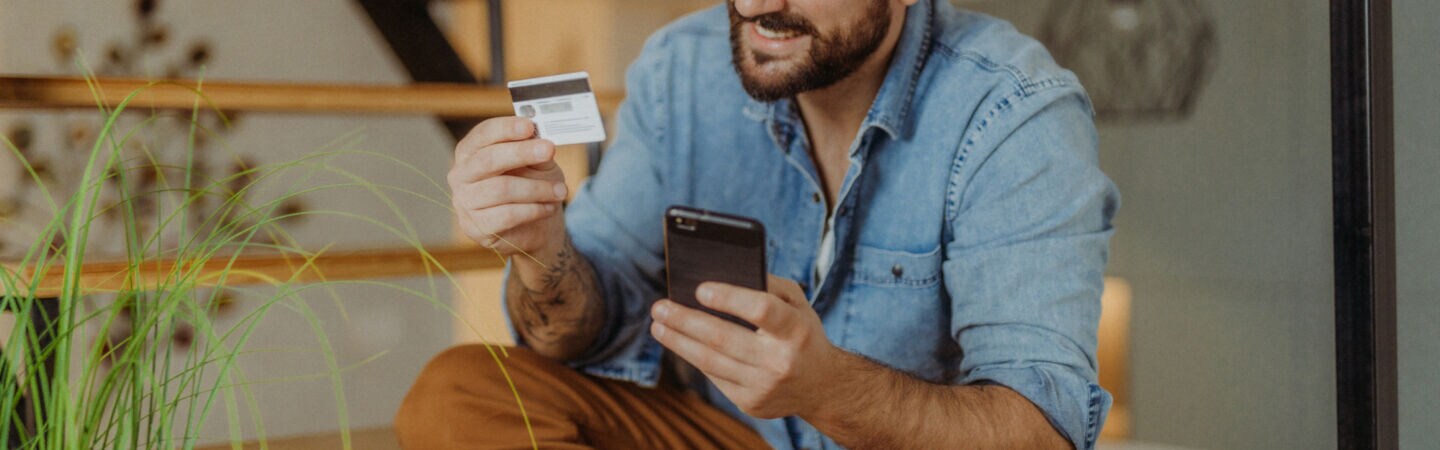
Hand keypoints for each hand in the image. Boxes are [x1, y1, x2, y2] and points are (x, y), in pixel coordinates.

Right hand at [449, 117, 568, 258]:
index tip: (529, 126)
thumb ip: (534, 150)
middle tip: (549, 149)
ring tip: (560, 190)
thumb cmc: (530, 185)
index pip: (483, 134)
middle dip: (522, 152)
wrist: (533, 226)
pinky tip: (548, 208)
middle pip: (489, 160)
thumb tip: (539, 139)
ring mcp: (465, 202)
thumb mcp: (536, 163)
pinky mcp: (477, 227)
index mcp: (470, 151)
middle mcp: (461, 175)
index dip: (505, 128)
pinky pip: (507, 215)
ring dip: (537, 188)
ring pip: (502, 189)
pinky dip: (534, 210)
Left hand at [649, 275, 842, 418]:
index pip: (761, 310)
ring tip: (658, 325)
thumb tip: (722, 273)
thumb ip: (767, 283)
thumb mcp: (797, 303)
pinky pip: (714, 377)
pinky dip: (694, 357)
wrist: (822, 386)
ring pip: (710, 361)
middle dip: (685, 321)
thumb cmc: (801, 333)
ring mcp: (764, 386)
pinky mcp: (751, 403)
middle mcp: (781, 361)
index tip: (700, 289)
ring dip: (678, 341)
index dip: (729, 298)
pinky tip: (680, 342)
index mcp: (797, 329)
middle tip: (659, 306)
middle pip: (723, 338)